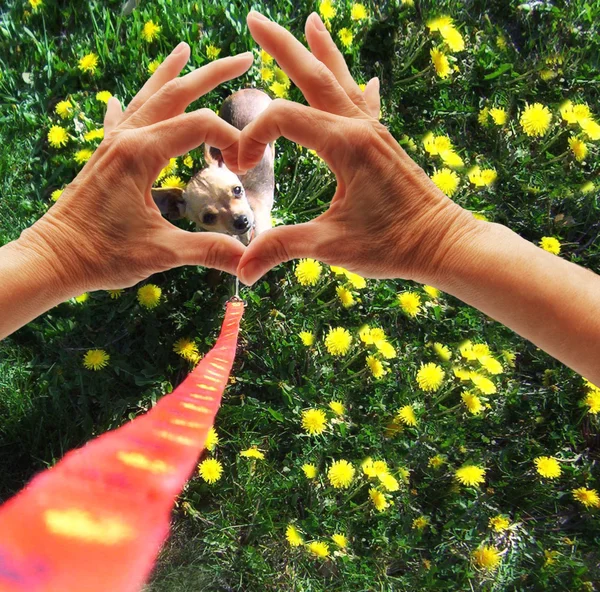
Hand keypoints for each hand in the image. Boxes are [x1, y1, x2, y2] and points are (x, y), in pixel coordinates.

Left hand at [19, 43, 252, 292]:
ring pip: (146, 98)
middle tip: (243, 59)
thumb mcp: (161, 252)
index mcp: (141, 153)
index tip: (243, 166)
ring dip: (169, 75)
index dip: (230, 139)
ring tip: (184, 51)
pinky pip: (119, 121)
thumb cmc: (103, 254)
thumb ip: (207, 250)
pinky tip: (119, 98)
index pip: (199, 125)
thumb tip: (248, 259)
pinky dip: (129, 105)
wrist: (54, 258)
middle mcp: (126, 139)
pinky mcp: (103, 159)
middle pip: (174, 93)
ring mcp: (112, 145)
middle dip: (211, 74)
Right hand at [232, 12, 482, 285]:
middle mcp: (360, 128)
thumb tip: (243, 271)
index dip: (251, 138)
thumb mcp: (331, 246)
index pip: (282, 119)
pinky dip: (359, 87)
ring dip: (322, 52)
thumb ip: (282, 248)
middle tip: (255, 18)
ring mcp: (375, 133)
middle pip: (315, 75)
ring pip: (343, 81)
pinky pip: (367, 105)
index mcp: (344, 145)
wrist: (443, 244)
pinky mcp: (384, 146)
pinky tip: (367, 77)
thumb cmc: (392, 245)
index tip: (241, 168)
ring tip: (312, 21)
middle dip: (282, 46)